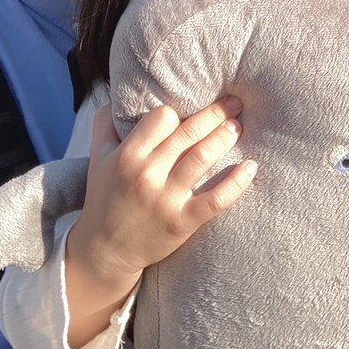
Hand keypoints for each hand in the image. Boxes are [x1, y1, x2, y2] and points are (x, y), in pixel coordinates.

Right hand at [66, 98, 255, 285]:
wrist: (104, 251)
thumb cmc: (104, 198)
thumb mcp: (97, 159)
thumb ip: (105, 125)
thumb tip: (117, 97)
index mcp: (128, 155)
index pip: (162, 118)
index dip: (178, 113)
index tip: (188, 115)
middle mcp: (146, 174)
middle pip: (188, 133)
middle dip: (215, 114)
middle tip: (234, 104)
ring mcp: (166, 199)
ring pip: (203, 158)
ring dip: (225, 138)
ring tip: (238, 126)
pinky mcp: (182, 222)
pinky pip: (216, 199)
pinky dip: (237, 182)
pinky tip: (251, 167)